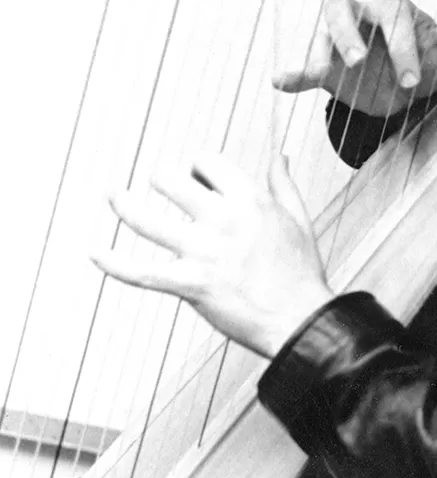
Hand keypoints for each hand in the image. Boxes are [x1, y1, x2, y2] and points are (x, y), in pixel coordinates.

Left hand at [92, 153, 332, 358]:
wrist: (300, 320)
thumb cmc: (300, 272)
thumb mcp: (299, 219)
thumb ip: (283, 184)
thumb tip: (279, 156)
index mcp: (249, 200)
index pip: (206, 163)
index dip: (196, 167)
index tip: (197, 180)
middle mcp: (222, 220)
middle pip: (169, 181)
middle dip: (160, 179)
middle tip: (158, 187)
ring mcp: (203, 252)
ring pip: (147, 221)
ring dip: (123, 205)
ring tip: (113, 195)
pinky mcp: (190, 284)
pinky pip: (141, 272)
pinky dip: (113, 263)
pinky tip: (94, 251)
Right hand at [273, 0, 436, 118]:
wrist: (409, 94)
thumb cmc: (429, 64)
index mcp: (394, 10)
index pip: (392, 15)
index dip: (402, 46)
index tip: (413, 80)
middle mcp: (362, 17)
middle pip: (343, 7)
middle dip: (350, 34)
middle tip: (359, 62)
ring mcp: (340, 41)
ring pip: (322, 28)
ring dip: (321, 46)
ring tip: (320, 69)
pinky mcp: (326, 69)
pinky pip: (304, 67)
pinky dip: (292, 74)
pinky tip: (280, 81)